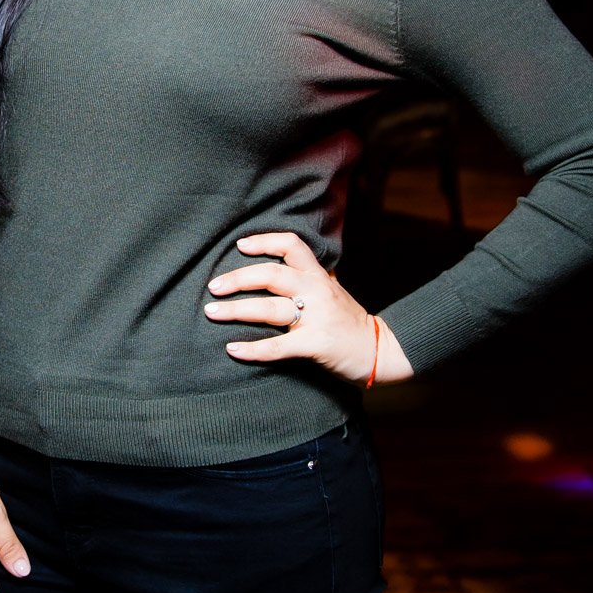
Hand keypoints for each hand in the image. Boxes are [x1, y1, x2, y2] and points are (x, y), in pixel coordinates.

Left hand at [204, 231, 413, 386]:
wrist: (380, 350)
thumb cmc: (349, 320)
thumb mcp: (332, 289)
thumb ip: (308, 277)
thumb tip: (277, 262)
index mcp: (319, 275)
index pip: (291, 245)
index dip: (264, 241)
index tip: (239, 245)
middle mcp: (317, 291)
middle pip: (272, 275)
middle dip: (238, 278)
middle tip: (213, 287)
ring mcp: (316, 317)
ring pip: (270, 308)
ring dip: (236, 310)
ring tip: (212, 312)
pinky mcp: (316, 344)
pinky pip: (278, 346)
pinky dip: (253, 349)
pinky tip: (232, 349)